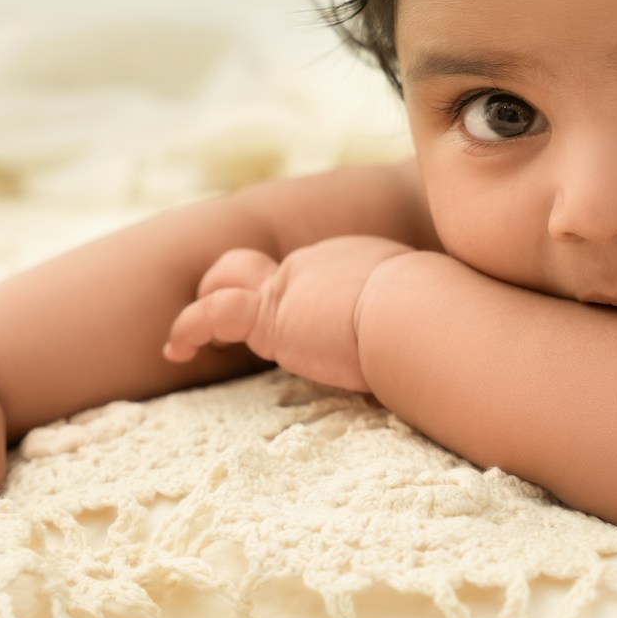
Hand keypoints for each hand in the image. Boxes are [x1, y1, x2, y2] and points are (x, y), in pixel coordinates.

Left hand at [162, 235, 415, 392]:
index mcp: (361, 261)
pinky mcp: (270, 312)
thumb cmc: (438, 323)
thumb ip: (417, 325)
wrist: (420, 312)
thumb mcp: (429, 317)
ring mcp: (293, 281)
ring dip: (208, 302)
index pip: (315, 274)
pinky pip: (214, 311)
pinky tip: (177, 350)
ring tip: (185, 342)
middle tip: (238, 327)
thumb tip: (438, 356)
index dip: (298, 299)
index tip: (299, 328)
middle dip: (248, 293)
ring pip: (230, 275)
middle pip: (270, 271)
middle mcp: (322, 262)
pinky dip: (189, 327)